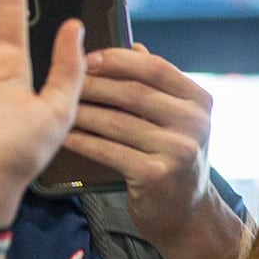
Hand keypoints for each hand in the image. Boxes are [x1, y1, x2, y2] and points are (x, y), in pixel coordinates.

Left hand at [66, 45, 242, 258]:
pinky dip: (83, 142)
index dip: (119, 60)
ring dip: (83, 112)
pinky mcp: (155, 176)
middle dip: (95, 85)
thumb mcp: (177, 120)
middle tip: (66, 80)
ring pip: (117, 122)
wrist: (186, 213)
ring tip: (59, 105)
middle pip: (134, 93)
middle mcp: (194, 123)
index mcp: (199, 101)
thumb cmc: (174, 159)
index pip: (156, 68)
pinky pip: (108, 151)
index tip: (89, 58)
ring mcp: (177, 150)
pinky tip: (65, 136)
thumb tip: (134, 45)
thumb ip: (158, 86)